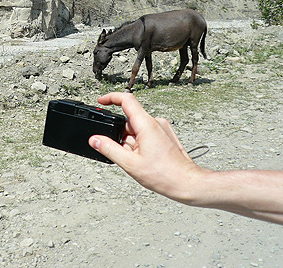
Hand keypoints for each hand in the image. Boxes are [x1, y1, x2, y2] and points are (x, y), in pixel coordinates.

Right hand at [89, 92, 206, 202]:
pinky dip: (140, 144)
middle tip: (124, 153)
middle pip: (129, 120)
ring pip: (137, 129)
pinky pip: (146, 134)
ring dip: (131, 142)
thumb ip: (109, 149)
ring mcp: (162, 129)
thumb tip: (95, 140)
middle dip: (121, 135)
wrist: (187, 183)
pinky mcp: (166, 136)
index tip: (101, 101)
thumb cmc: (165, 175)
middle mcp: (156, 122)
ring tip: (138, 161)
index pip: (126, 100)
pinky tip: (145, 159)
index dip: (110, 98)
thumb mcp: (130, 164)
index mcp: (146, 124)